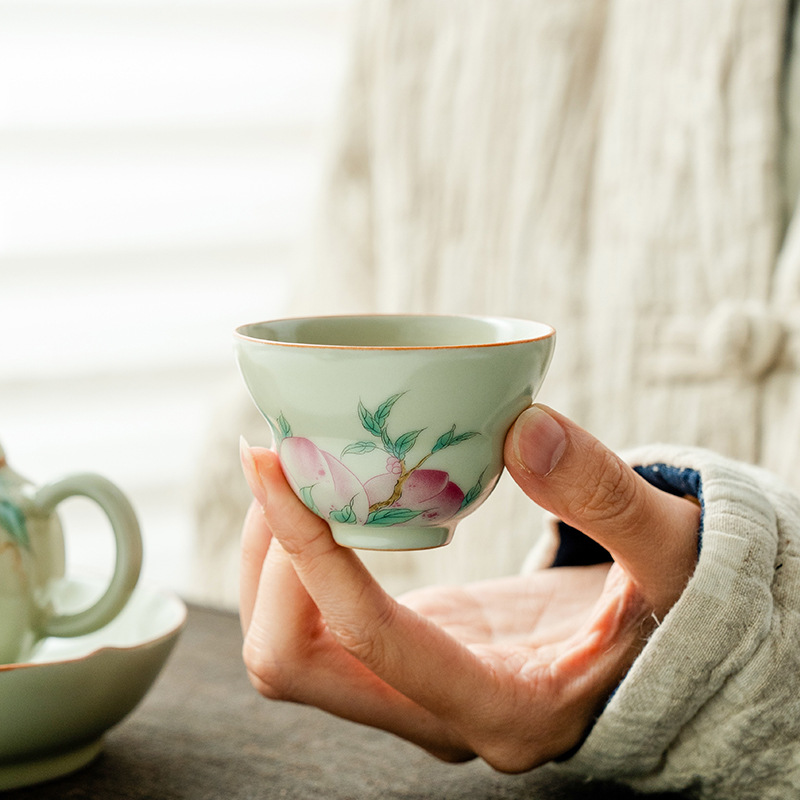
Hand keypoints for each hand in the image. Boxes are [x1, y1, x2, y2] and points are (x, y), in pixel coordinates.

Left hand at [238, 405, 699, 771]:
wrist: (663, 644)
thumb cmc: (674, 603)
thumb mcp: (670, 549)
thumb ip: (606, 494)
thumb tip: (522, 429)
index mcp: (506, 705)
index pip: (372, 639)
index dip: (310, 551)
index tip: (274, 462)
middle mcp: (441, 715)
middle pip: (295, 664)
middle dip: (266, 562)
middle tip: (275, 461)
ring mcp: (415, 694)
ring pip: (288, 653)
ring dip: (265, 565)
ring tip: (281, 471)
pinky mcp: (407, 661)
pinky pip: (314, 630)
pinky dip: (291, 568)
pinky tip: (310, 501)